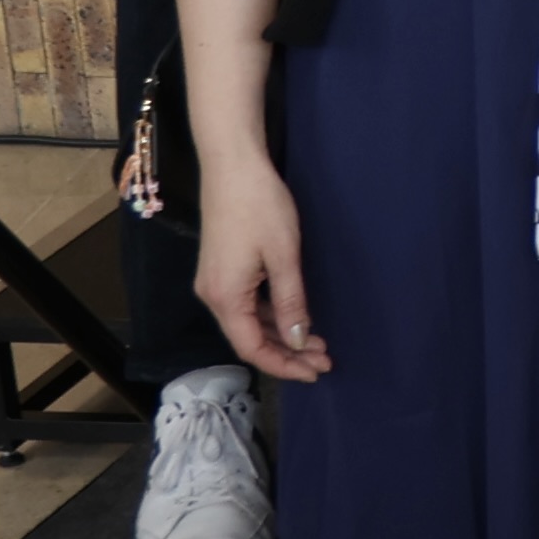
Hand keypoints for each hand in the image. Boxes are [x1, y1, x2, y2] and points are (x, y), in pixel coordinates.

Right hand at [192, 147, 324, 381]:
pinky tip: (295, 318)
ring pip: (248, 323)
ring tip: (319, 344)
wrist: (232, 167)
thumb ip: (290, 302)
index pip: (252, 348)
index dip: (284, 365)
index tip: (316, 372)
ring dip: (282, 335)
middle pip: (250, 339)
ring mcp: (215, 283)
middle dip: (288, 353)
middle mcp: (213, 296)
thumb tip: (299, 339)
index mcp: (224, 298)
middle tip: (326, 361)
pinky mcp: (222, 270)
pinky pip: (246, 305)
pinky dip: (271, 316)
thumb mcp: (283, 257)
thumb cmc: (260, 207)